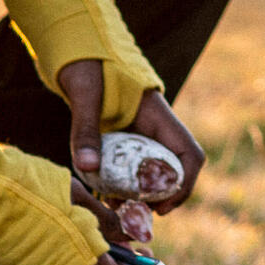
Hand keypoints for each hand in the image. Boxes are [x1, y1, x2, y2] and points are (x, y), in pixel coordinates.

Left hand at [57, 65, 205, 214]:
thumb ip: (85, 129)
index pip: (189, 154)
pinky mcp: (121, 136)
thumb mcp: (86, 95)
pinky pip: (131, 166)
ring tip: (118, 211)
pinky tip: (104, 196)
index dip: (184, 184)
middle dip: (161, 196)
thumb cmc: (87, 64)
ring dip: (141, 194)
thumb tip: (86, 168)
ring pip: (152, 171)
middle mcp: (154, 127)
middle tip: (137, 216)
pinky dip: (122, 184)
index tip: (162, 207)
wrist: (76, 48)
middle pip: (174, 169)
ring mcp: (139, 132)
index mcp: (158, 115)